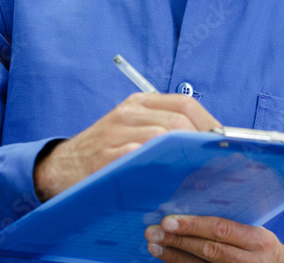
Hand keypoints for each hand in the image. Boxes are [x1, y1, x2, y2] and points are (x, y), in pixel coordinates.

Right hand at [33, 93, 220, 200]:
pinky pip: (142, 158)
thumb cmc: (105, 150)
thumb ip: (162, 128)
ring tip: (197, 172)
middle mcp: (129, 112)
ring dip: (185, 156)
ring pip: (164, 137)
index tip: (222, 142)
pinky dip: (161, 169)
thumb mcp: (132, 128)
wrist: (61, 167)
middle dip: (201, 141)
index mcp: (139, 102)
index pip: (185, 103)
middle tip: (213, 161)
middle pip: (179, 120)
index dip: (209, 122)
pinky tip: (170, 180)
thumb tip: (206, 142)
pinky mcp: (108, 156)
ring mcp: (117, 133)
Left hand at [145, 215, 283, 262]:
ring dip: (174, 257)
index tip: (168, 221)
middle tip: (152, 232)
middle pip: (208, 251)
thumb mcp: (258, 230)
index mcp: (258, 239)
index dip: (193, 226)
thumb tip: (194, 197)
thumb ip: (232, 220)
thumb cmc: (263, 246)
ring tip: (154, 246)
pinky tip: (167, 260)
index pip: (221, 230)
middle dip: (178, 241)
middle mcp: (249, 261)